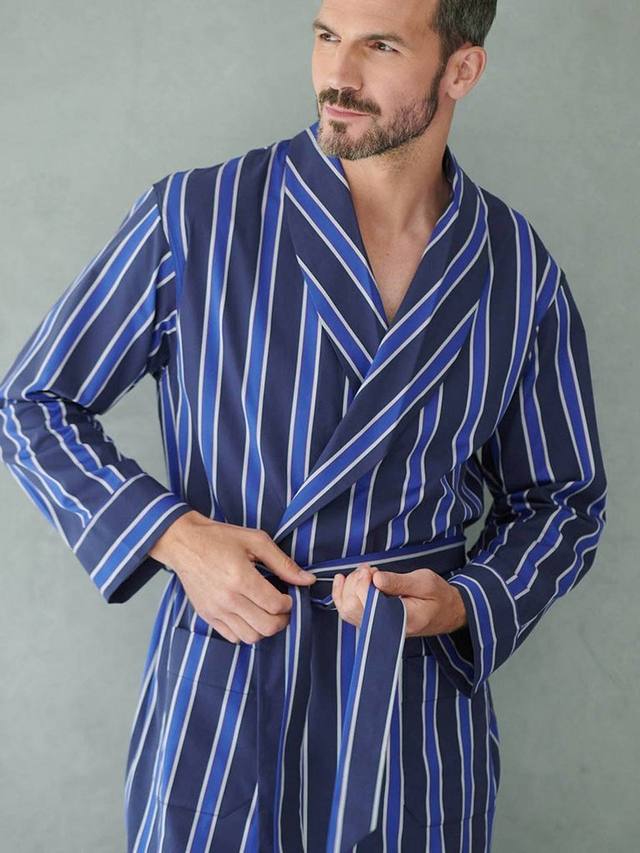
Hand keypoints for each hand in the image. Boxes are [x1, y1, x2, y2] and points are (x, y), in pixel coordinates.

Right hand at [149, 510, 315, 643]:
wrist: (184, 543)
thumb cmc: (220, 538)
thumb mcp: (256, 541)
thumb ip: (283, 563)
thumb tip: (308, 580)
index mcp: (240, 578)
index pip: (275, 606)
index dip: (289, 604)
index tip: (289, 595)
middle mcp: (227, 599)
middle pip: (266, 627)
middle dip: (282, 620)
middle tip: (283, 607)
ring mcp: (215, 610)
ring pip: (251, 637)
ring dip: (265, 628)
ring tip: (267, 612)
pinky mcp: (207, 616)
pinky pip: (233, 637)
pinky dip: (246, 631)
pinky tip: (249, 615)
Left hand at [331, 563, 466, 637]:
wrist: (447, 612)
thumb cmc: (439, 596)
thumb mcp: (425, 582)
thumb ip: (399, 581)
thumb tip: (374, 578)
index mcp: (401, 620)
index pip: (367, 603)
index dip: (363, 582)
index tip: (372, 570)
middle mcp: (385, 628)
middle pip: (351, 607)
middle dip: (354, 582)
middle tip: (369, 569)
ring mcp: (377, 628)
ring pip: (346, 610)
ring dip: (348, 586)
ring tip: (363, 573)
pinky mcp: (373, 623)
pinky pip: (349, 612)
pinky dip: (341, 594)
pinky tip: (342, 580)